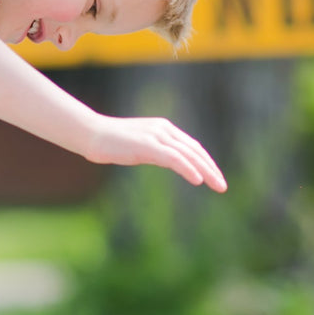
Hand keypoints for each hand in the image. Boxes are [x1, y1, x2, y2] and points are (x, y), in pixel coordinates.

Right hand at [85, 114, 226, 190]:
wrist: (91, 135)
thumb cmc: (110, 143)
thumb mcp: (139, 147)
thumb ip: (156, 152)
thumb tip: (168, 163)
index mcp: (164, 128)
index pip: (192, 146)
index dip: (206, 162)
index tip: (215, 177)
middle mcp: (164, 129)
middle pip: (195, 150)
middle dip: (211, 168)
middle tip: (222, 186)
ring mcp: (156, 136)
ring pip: (188, 154)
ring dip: (205, 171)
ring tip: (217, 185)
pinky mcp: (147, 145)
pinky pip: (173, 158)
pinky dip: (188, 169)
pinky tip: (198, 180)